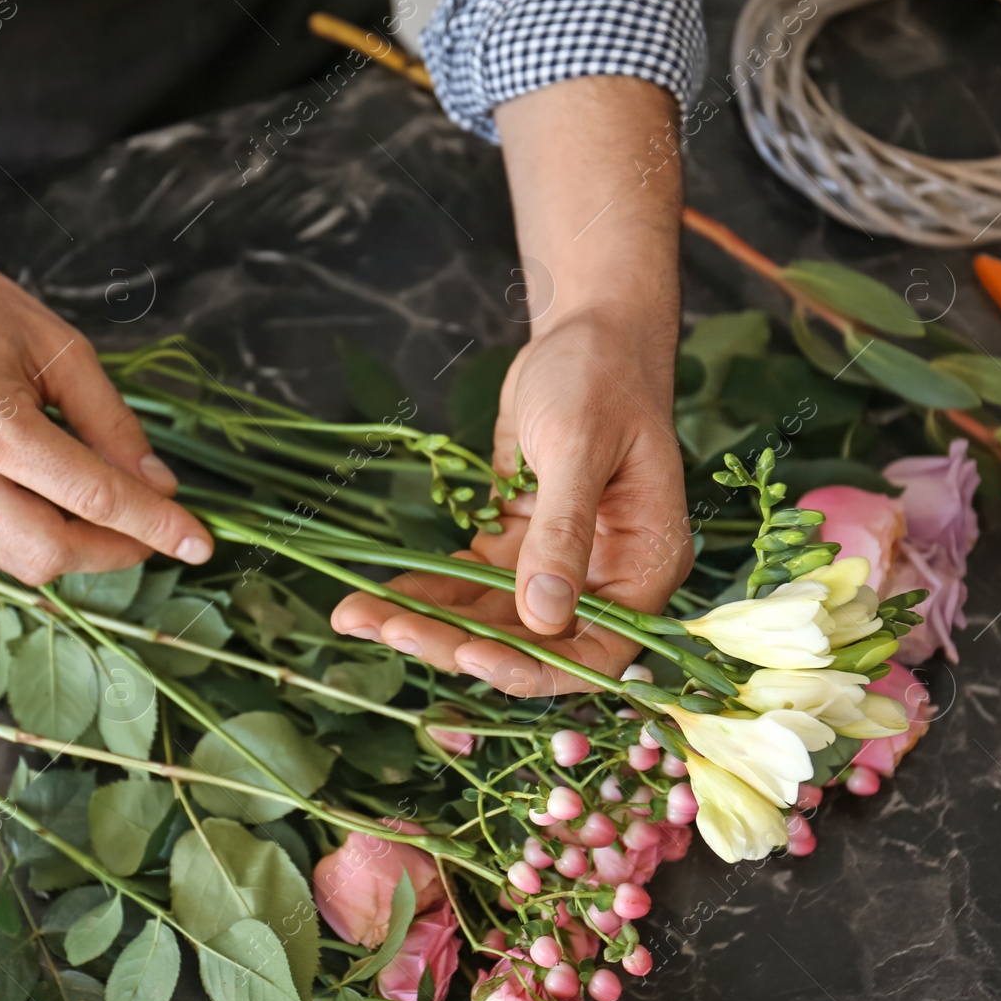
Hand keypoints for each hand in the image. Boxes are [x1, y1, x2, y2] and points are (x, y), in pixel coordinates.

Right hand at [0, 124, 211, 583]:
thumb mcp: (57, 346)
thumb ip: (111, 421)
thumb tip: (157, 484)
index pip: (93, 497)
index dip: (155, 525)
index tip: (201, 541)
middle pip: (53, 552)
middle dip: (117, 552)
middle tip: (158, 529)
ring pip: (22, 564)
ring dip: (80, 552)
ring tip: (116, 520)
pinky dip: (39, 543)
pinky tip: (64, 513)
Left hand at [331, 315, 690, 696]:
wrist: (587, 332)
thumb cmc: (599, 377)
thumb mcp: (578, 447)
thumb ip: (563, 531)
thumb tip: (545, 617)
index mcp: (644, 566)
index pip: (594, 652)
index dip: (533, 668)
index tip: (469, 660)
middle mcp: (604, 580)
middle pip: (527, 642)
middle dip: (454, 643)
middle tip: (385, 630)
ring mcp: (558, 566)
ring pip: (489, 619)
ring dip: (426, 623)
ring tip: (355, 617)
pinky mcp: (517, 544)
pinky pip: (468, 584)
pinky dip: (425, 590)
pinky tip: (374, 595)